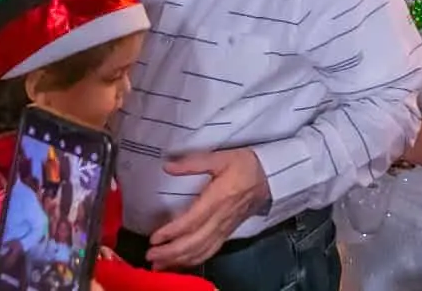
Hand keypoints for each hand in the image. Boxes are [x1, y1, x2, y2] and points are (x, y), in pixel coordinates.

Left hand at [148, 148, 270, 269]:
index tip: (154, 238)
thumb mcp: (221, 157)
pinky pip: (210, 251)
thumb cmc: (246, 165)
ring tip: (159, 265)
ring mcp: (225, 228)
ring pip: (201, 250)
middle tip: (150, 256)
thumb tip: (168, 167)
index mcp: (218, 199)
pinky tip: (180, 263)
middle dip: (171, 252)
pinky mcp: (228, 232)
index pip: (192, 221)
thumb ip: (194, 162)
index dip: (172, 232)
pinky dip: (193, 260)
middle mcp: (221, 218)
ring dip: (179, 260)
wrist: (272, 176)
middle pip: (195, 242)